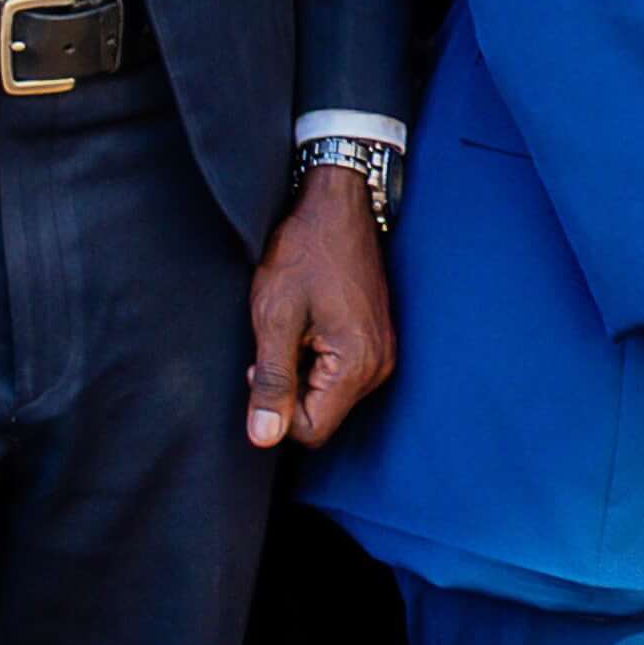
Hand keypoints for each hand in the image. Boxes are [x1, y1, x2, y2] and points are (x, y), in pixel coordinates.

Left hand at [245, 168, 397, 448]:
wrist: (336, 206)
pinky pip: (341, 375)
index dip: (273, 408)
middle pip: (321, 416)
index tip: (260, 364)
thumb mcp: (275, 318)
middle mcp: (380, 364)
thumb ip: (271, 382)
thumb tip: (263, 439)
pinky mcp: (377, 338)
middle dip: (289, 391)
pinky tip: (309, 324)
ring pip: (329, 397)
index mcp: (357, 364)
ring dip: (302, 374)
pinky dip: (316, 360)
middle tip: (277, 341)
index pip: (309, 431)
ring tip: (294, 329)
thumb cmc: (304, 253)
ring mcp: (383, 350)